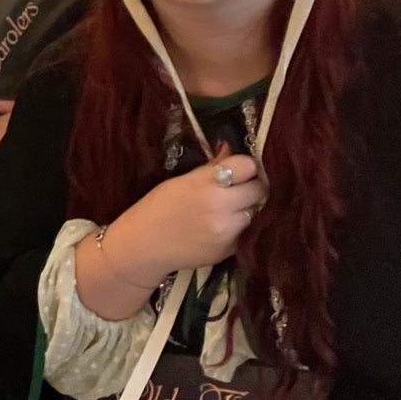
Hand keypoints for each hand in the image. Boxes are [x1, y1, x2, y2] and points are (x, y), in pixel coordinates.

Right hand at [104, 148, 267, 290]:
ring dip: (243, 210)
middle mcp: (220, 207)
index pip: (247, 165)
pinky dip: (234, 229)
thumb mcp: (178, 182)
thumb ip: (210, 168)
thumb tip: (230, 149)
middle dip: (250, 188)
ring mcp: (227, 231)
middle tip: (237, 191)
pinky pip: (243, 233)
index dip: (244, 167)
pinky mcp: (229, 249)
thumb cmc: (154, 209)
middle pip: (259, 189)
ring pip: (253, 212)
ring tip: (224, 212)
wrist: (141, 247)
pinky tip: (215, 230)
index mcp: (204, 184)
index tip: (239, 171)